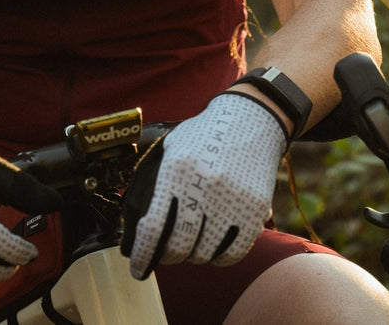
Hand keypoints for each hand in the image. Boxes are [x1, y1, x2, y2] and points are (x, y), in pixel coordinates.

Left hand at [121, 92, 287, 278]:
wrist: (252, 119)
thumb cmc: (202, 138)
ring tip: (192, 239)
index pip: (153, 228)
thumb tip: (133, 237)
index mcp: (176, 170)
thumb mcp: (168, 150)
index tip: (137, 269)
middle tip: (167, 252)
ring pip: (204, 254)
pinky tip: (212, 245)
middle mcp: (205, 186)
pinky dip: (218, 258)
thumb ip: (148, 188)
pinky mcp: (255, 210)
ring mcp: (233, 199)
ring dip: (193, 255)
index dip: (142, 256)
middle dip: (167, 256)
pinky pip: (232, 254)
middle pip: (179, 247)